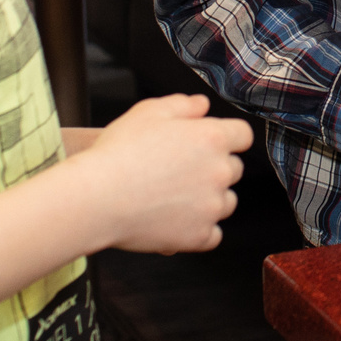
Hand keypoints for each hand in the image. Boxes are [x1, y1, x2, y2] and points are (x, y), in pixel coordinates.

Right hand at [75, 93, 250, 254]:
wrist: (97, 198)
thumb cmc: (118, 153)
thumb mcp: (148, 112)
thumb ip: (183, 104)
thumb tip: (202, 105)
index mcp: (212, 138)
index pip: (243, 135)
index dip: (227, 137)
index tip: (210, 144)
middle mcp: (219, 172)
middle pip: (233, 169)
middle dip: (214, 168)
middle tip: (180, 171)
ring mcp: (212, 207)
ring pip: (226, 202)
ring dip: (209, 199)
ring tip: (175, 198)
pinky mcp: (199, 236)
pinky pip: (212, 235)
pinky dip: (199, 231)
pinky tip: (176, 221)